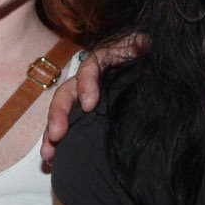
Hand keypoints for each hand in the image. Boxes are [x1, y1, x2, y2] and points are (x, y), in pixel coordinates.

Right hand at [41, 35, 143, 160]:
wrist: (156, 70)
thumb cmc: (146, 57)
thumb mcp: (144, 47)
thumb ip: (140, 45)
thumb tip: (141, 43)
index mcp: (104, 63)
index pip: (89, 69)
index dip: (86, 85)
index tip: (89, 105)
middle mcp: (89, 81)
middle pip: (67, 94)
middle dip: (58, 115)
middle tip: (56, 135)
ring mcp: (85, 100)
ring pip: (62, 114)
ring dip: (52, 133)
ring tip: (48, 153)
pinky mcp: (88, 119)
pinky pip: (69, 129)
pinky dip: (59, 144)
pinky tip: (54, 161)